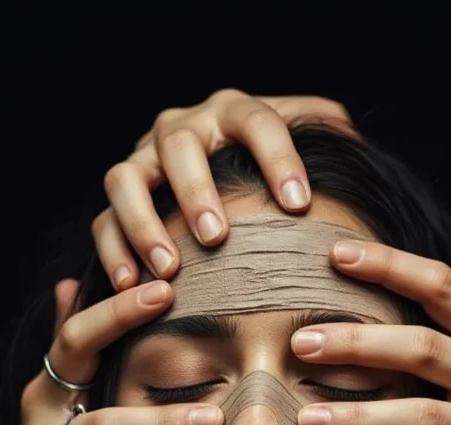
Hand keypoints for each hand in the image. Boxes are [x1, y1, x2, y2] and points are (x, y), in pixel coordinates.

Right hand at [0, 278, 224, 424]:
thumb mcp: (60, 413)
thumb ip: (71, 355)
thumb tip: (70, 284)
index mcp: (48, 390)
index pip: (77, 334)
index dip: (116, 308)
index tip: (166, 286)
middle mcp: (39, 417)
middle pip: (83, 369)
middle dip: (140, 354)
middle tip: (207, 352)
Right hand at [93, 89, 350, 286]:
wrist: (216, 186)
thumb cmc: (267, 178)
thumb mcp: (298, 151)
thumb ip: (320, 136)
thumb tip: (347, 135)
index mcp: (232, 114)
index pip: (256, 122)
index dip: (278, 159)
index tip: (298, 205)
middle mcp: (182, 128)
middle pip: (181, 147)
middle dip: (197, 192)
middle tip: (216, 238)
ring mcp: (142, 161)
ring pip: (127, 179)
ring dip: (146, 223)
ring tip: (171, 269)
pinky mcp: (116, 200)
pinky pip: (103, 221)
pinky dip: (116, 252)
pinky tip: (133, 284)